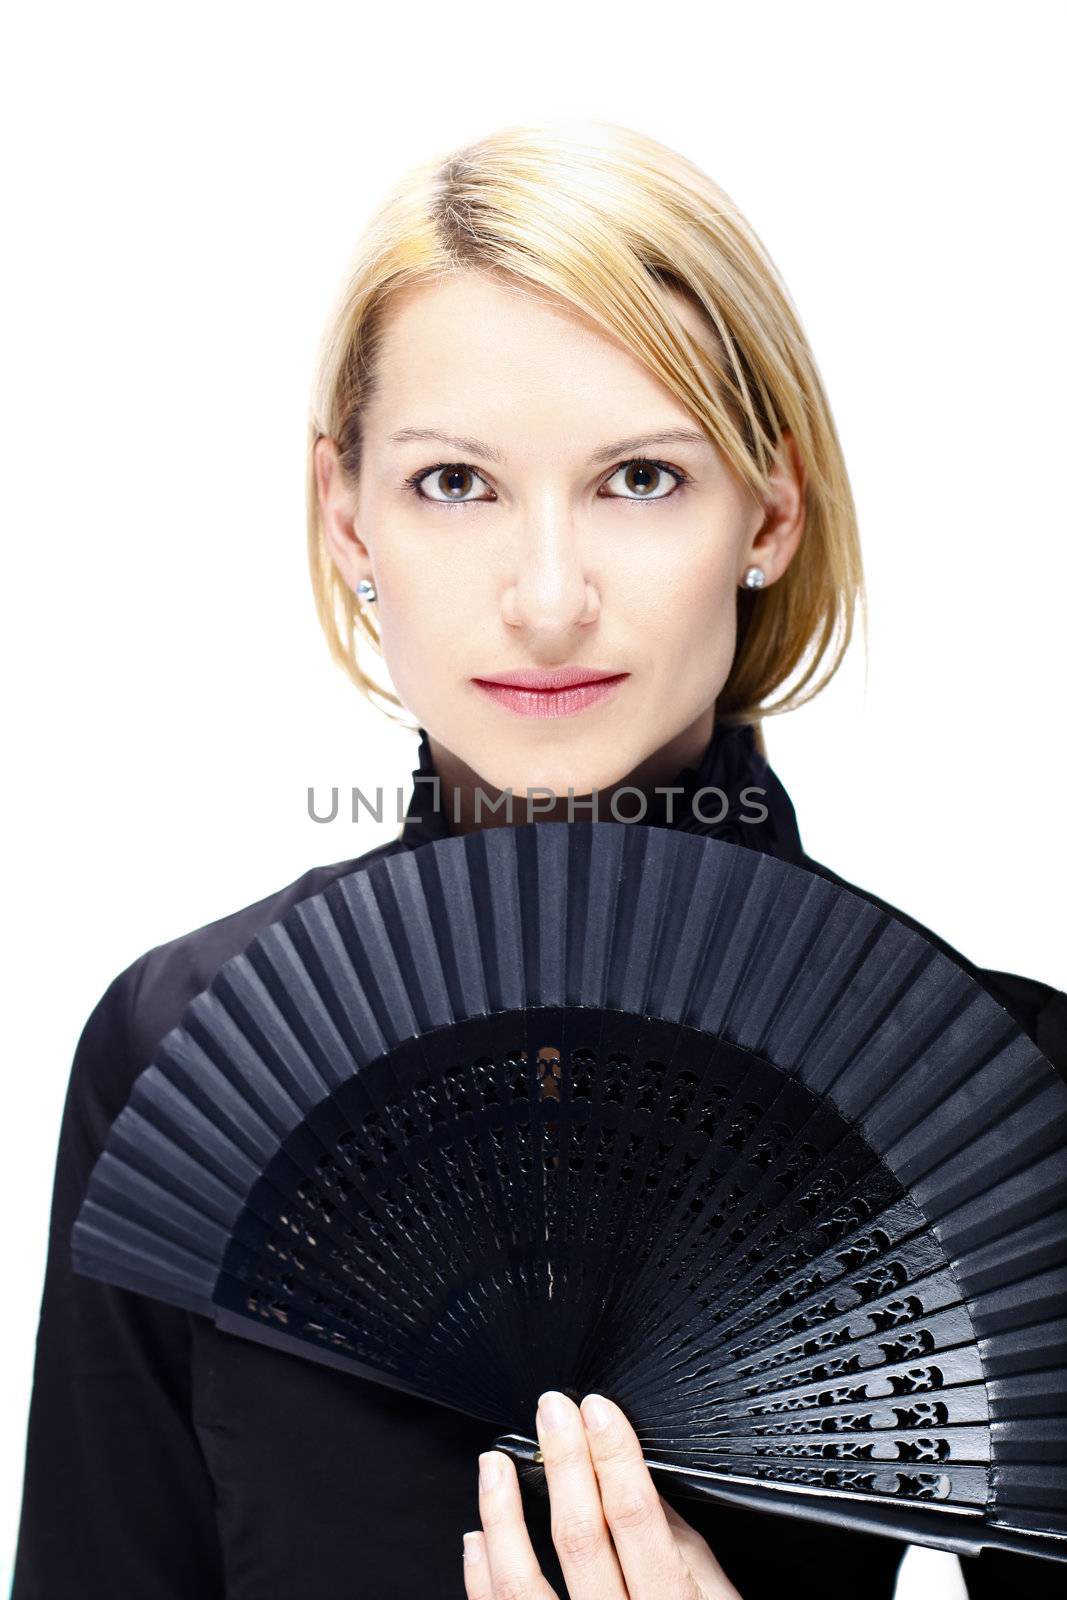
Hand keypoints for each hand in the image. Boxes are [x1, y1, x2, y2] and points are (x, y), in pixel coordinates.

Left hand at [462, 1390, 742, 1598]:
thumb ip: (682, 1546)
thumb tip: (639, 1480)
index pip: (636, 1521)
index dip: (614, 1457)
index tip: (597, 1411)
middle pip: (580, 1540)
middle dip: (564, 1465)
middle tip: (551, 1410)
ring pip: (523, 1585)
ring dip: (503, 1516)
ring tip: (494, 1463)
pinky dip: (481, 1577)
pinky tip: (475, 1539)